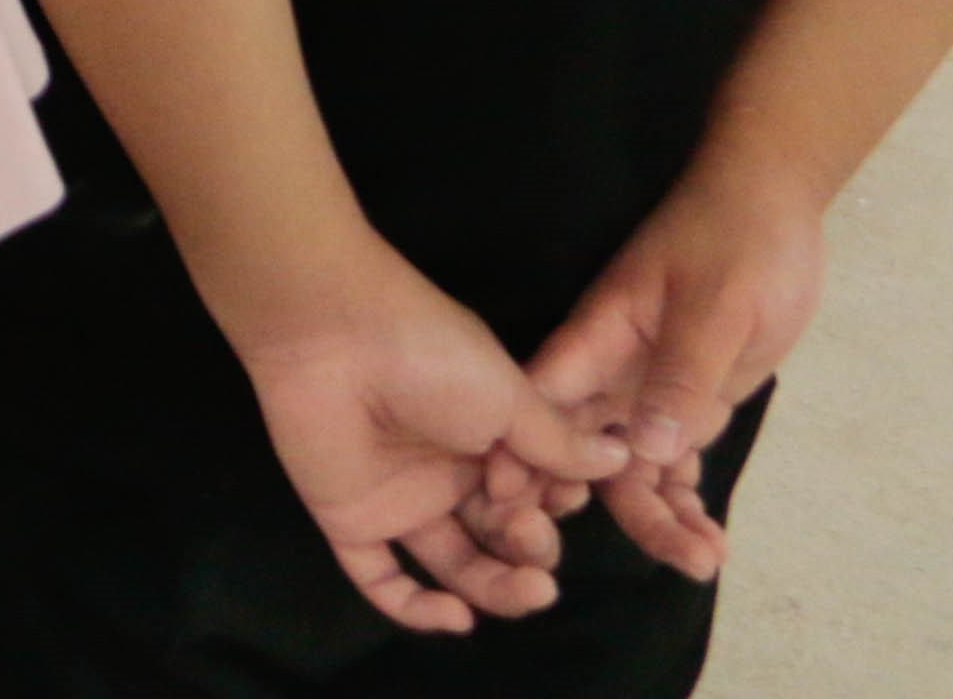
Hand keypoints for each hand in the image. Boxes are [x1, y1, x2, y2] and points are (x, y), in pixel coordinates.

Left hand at [228, 242, 625, 634]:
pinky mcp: (353, 519)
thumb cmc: (431, 353)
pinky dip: (417, 610)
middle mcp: (448, 472)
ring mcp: (401, 499)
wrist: (333, 334)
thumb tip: (619, 457)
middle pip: (503, 537)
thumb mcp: (509, 396)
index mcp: (489, 436)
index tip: (568, 496)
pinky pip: (382, 580)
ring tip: (532, 588)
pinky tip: (458, 617)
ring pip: (457, 565)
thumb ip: (557, 441)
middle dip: (532, 545)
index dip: (555, 507)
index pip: (536, 495)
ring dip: (498, 588)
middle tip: (531, 527)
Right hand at [525, 148, 824, 582]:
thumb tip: (647, 454)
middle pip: (592, 454)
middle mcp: (613, 374)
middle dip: (620, 512)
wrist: (773, 207)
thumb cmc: (735, 240)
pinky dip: (687, 501)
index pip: (544, 401)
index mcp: (599, 339)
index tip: (512, 509)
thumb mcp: (716, 307)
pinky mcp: (690, 402)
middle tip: (674, 560)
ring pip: (637, 470)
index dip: (523, 453)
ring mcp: (651, 391)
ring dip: (663, 518)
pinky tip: (711, 542)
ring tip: (706, 561)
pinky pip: (675, 463)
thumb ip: (682, 377)